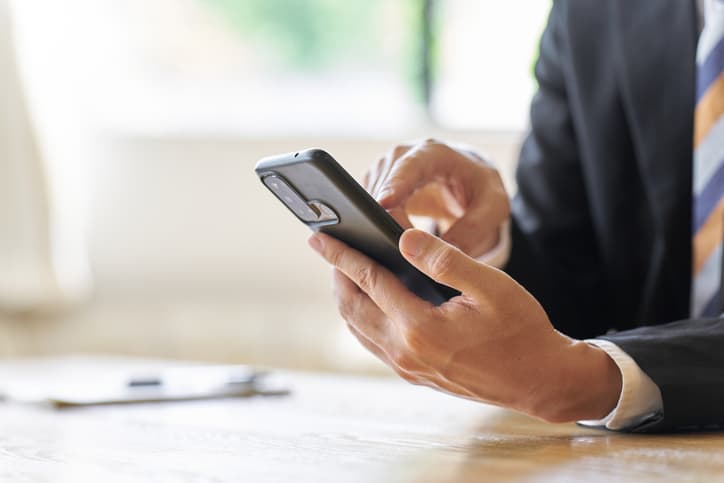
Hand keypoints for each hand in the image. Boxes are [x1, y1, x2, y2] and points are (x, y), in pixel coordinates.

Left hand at [308, 229, 621, 422]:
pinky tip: (372, 300)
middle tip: (328, 247)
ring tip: (345, 269)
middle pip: (352, 307)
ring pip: (359, 328)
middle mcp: (405, 351)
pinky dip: (363, 317)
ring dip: (347, 297)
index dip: (341, 254)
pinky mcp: (414, 375)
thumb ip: (445, 260)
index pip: (368, 280)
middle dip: (336, 275)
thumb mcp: (491, 287)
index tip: (318, 236)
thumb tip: (404, 237)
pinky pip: (374, 342)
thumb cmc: (522, 329)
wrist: (540, 380)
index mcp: (420, 327)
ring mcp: (408, 367)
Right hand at [365, 139, 508, 258]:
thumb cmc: (483, 191)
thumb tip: (441, 257)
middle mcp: (406, 156)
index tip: (382, 204)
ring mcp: (390, 171)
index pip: (410, 166)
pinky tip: (384, 244)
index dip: (395, 184)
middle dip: (382, 213)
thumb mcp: (493, 208)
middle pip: (383, 182)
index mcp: (436, 154)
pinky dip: (374, 225)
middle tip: (388, 245)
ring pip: (371, 196)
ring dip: (376, 222)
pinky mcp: (381, 187)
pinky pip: (369, 206)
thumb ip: (472, 230)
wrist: (471, 183)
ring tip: (390, 249)